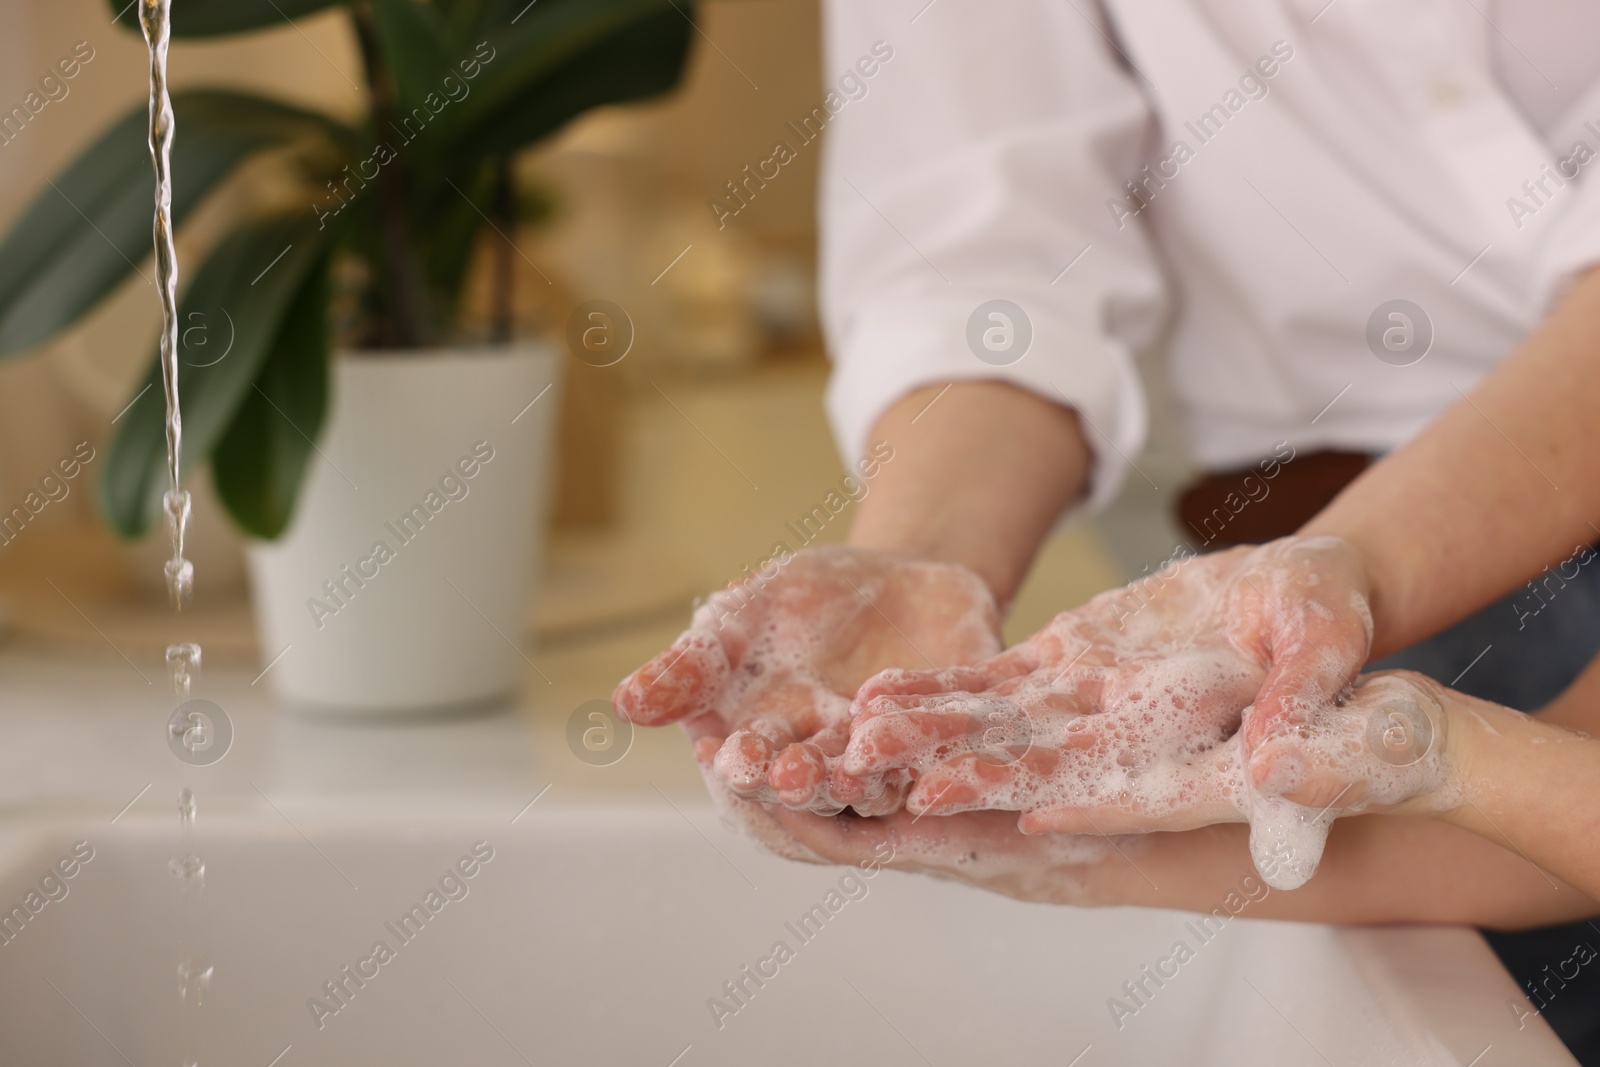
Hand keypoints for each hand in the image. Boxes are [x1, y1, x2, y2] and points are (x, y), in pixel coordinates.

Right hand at [612, 545, 1001, 813]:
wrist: (899, 578)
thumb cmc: (801, 607)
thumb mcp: (740, 619)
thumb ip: (692, 666)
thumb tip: (621, 704)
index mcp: (770, 754)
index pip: (749, 775)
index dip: (742, 768)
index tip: (731, 756)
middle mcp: (832, 776)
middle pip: (814, 796)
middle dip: (800, 784)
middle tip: (788, 775)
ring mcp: (900, 768)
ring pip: (883, 790)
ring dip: (869, 783)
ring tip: (854, 771)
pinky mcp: (964, 746)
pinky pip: (956, 757)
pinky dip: (946, 753)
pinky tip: (939, 740)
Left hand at [842, 536, 1373, 818]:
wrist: (1299, 589)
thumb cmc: (1327, 617)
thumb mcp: (1327, 644)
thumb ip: (1305, 703)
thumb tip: (1276, 766)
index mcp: (1193, 758)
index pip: (1121, 791)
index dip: (1061, 801)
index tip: (991, 811)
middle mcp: (1127, 746)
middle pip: (1034, 771)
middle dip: (960, 778)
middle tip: (885, 785)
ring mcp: (1088, 708)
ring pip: (997, 731)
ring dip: (929, 736)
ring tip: (856, 739)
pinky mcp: (1066, 668)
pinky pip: (994, 685)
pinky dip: (942, 689)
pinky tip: (883, 695)